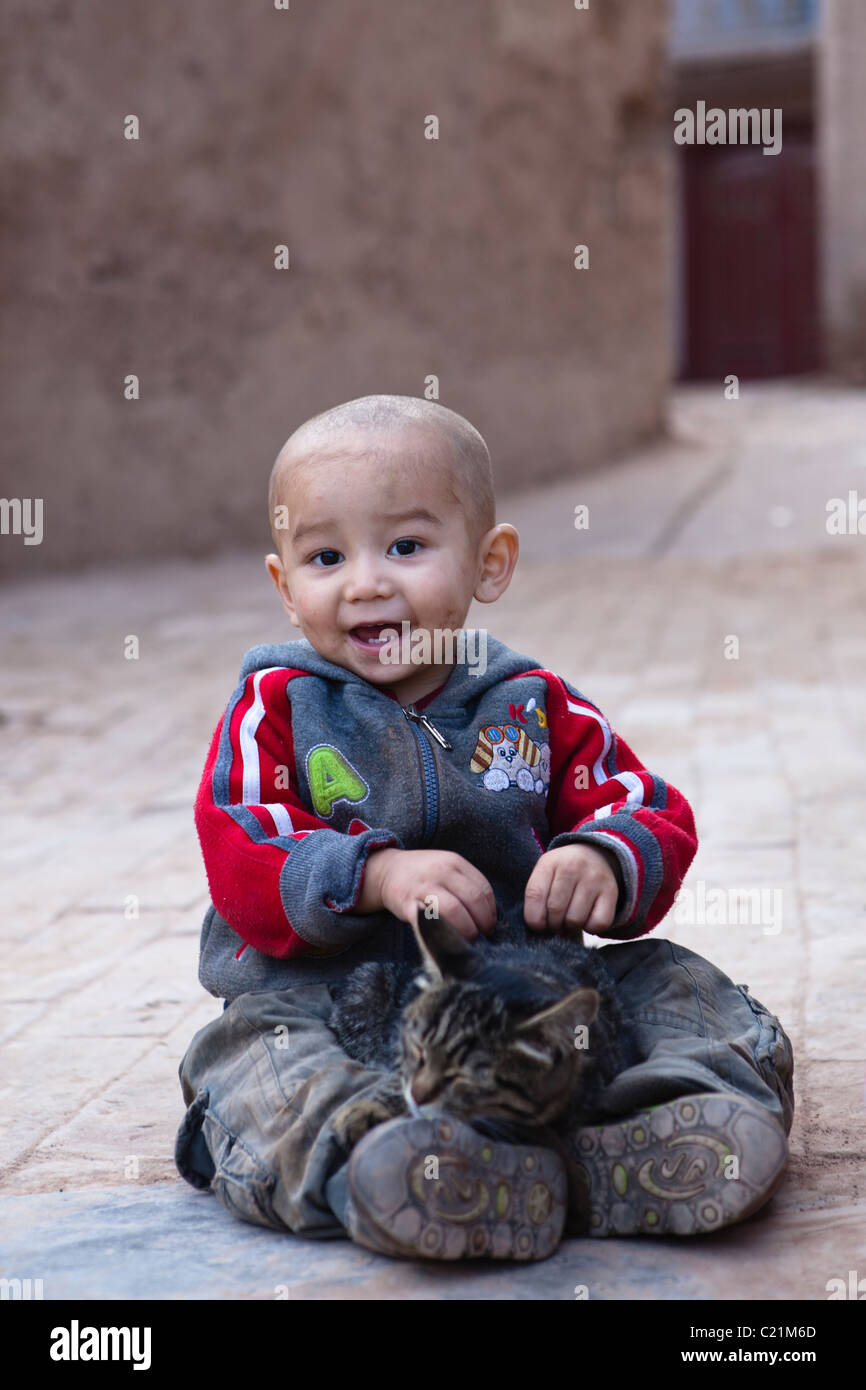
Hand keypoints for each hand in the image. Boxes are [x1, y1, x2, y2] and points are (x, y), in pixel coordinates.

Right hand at [358, 847, 496, 940]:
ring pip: (455, 911)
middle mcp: (441, 871)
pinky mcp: (408, 904)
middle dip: (482, 923)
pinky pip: (431, 921)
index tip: (489, 925)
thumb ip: (467, 885)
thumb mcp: (448, 868)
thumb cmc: (425, 875)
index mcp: (455, 862)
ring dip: (466, 930)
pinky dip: (443, 932)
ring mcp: (424, 887)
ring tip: (467, 939)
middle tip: (481, 936)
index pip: (483, 889)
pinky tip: (447, 938)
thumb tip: (489, 916)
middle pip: (472, 900)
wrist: (388, 871)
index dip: (490, 911)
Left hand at [523, 843, 619, 935]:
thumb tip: (539, 928)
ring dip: (570, 928)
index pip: (535, 895)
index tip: (538, 925)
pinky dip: (590, 927)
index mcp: (550, 862)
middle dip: (553, 925)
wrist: (595, 854)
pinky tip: (586, 918)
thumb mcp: (544, 874)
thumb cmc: (562, 873)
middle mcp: (572, 867)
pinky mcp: (611, 891)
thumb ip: (536, 897)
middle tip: (556, 923)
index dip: (533, 918)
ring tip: (569, 920)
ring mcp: (594, 878)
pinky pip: (598, 923)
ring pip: (576, 920)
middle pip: (555, 911)